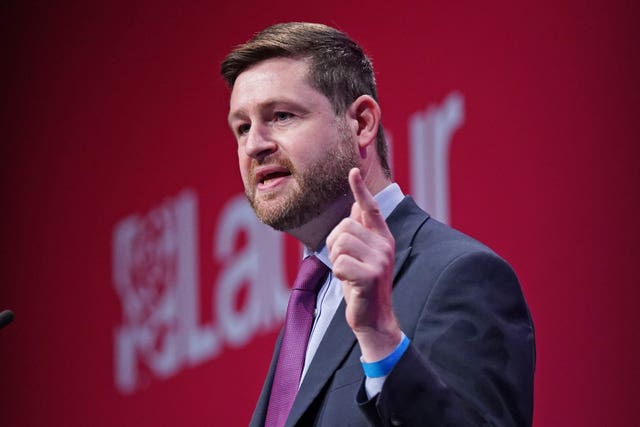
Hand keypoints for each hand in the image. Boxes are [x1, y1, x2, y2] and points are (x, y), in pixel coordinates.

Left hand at [326, 168, 401, 360]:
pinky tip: (349, 283)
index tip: (353, 171)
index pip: (370, 208)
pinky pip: (340, 263)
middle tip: (344, 263)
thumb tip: (356, 204)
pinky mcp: (371, 276)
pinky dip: (338, 273)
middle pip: (344, 227)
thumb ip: (362, 231)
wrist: (374, 318)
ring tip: (347, 272)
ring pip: (340, 243)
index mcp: (382, 238)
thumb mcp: (363, 255)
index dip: (360, 190)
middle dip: (334, 244)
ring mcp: (380, 260)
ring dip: (335, 259)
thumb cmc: (363, 285)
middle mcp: (384, 245)